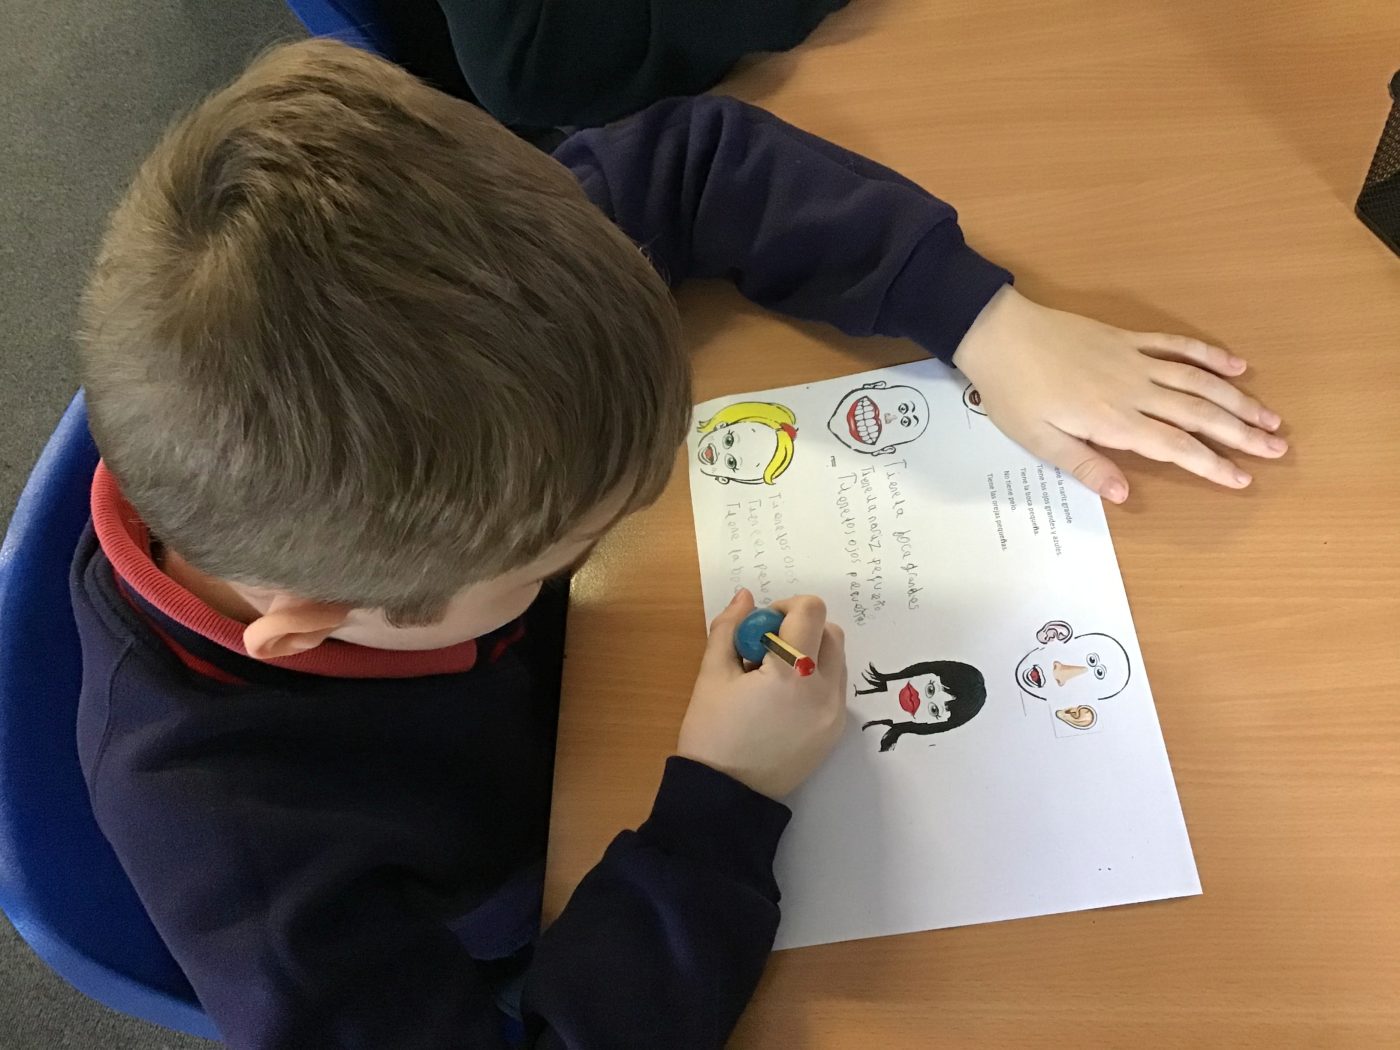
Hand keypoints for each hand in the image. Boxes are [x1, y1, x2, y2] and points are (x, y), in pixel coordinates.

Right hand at [678, 590, 846, 798]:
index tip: (761, 628)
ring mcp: (835, 714)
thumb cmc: (712, 735)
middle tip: (764, 650)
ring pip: (836, 659)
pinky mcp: (835, 732)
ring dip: (810, 653)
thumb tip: (745, 598)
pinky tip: (782, 700)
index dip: (785, 607)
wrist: (725, 798)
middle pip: (830, 632)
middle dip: (801, 629)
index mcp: (792, 673)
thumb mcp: (711, 675)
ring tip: (772, 677)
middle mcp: (824, 690)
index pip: (811, 611)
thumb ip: (729, 629)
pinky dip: (815, 680)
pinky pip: (834, 688)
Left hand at [951, 285, 1286, 502]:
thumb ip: (1085, 466)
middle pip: (1199, 414)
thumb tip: (1125, 494)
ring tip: (1269, 415)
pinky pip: (1176, 345)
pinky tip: (1234, 365)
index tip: (1242, 478)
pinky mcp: (1126, 338)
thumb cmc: (1012, 393)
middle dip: (1241, 433)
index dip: (1212, 464)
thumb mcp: (1039, 442)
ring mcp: (1134, 360)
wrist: (998, 334)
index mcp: (1114, 421)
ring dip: (1237, 398)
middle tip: (1278, 447)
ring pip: (1198, 381)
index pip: (1176, 447)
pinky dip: (1208, 355)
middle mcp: (1134, 390)